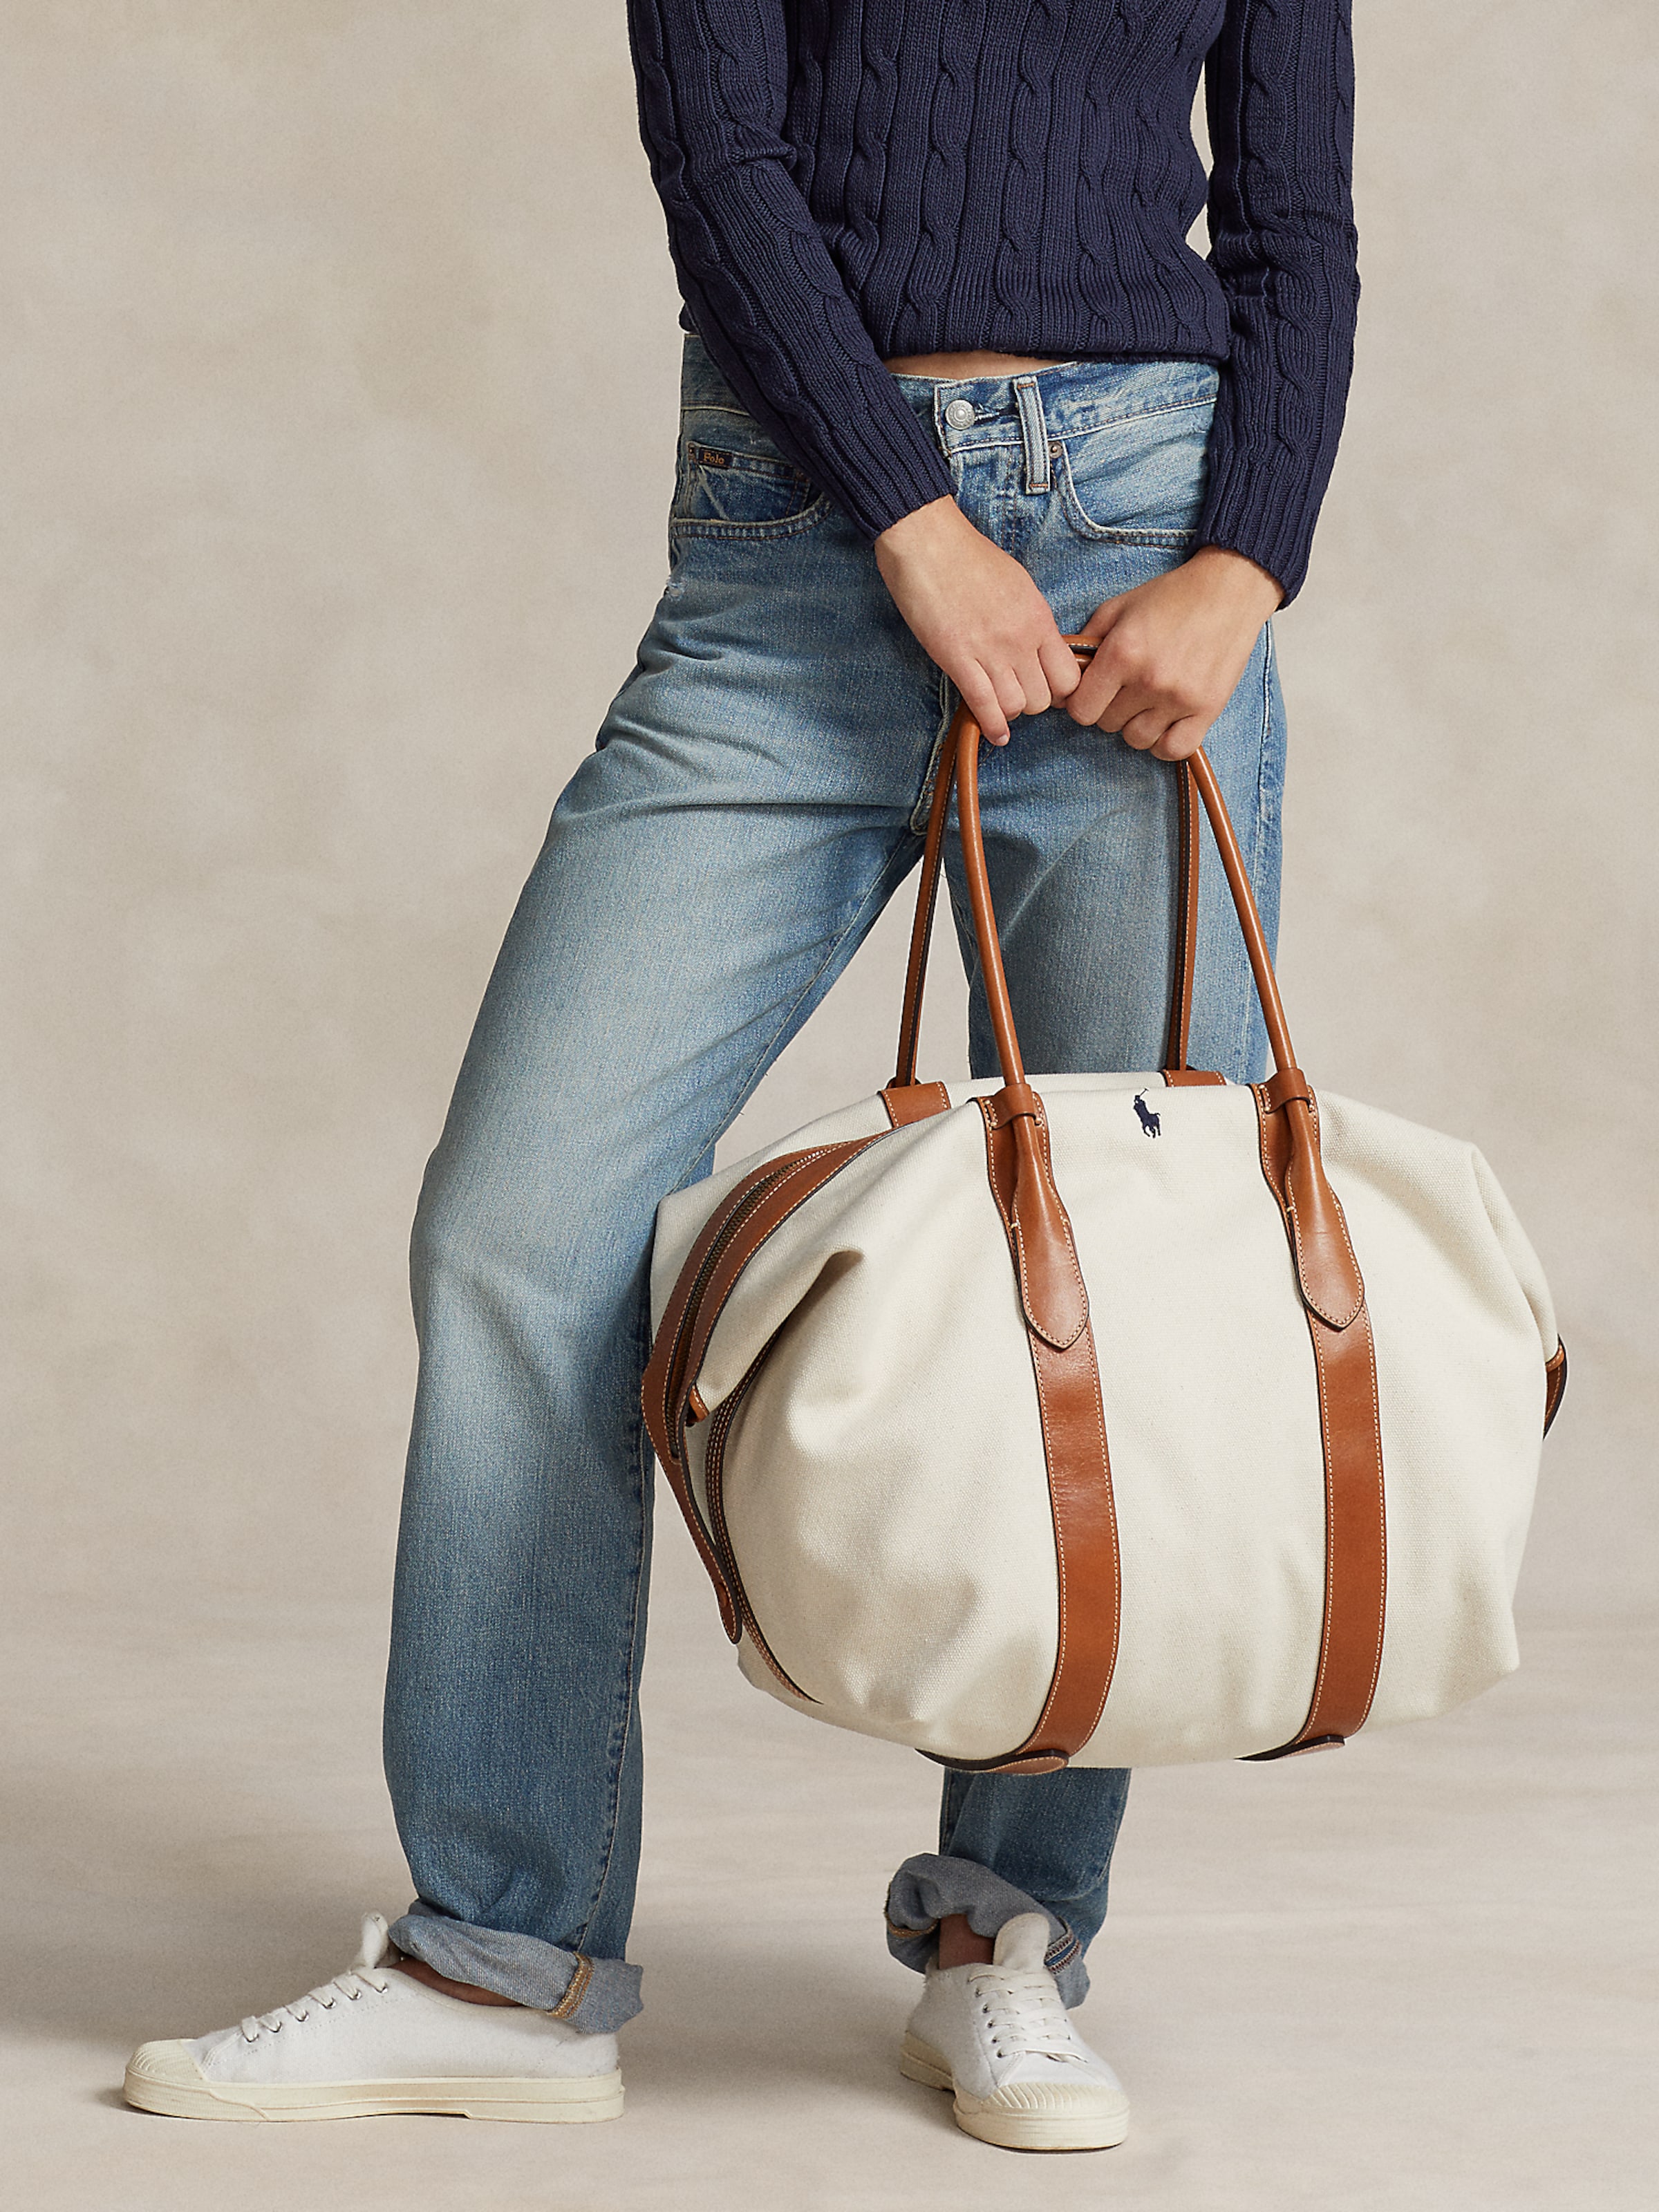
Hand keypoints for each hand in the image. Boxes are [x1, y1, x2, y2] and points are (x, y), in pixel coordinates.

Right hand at [874, 497, 1081, 743]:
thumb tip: (1040, 648)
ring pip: (1017, 707)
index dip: (1060, 691)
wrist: (928, 540)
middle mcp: (1020, 638)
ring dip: (1010, 712)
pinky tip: (995, 734)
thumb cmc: (969, 557)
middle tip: (1019, 694)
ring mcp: (989, 650)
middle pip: (1044, 698)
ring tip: (1001, 704)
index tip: (1047, 689)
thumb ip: (1032, 620)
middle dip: (1033, 703)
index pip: (1068, 675)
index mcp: (1038, 617)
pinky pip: (984, 705)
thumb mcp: (1018, 584)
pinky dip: (992, 726)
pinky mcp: (956, 657)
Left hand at [1065, 546, 1283, 760]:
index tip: (1094, 691)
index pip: (1082, 711)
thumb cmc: (1170, 596)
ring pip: (1138, 739)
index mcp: (1122, 653)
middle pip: (1108, 724)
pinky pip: (1173, 749)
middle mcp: (1150, 680)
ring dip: (1137, 724)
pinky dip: (1165, 742)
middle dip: (1111, 708)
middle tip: (1127, 687)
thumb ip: (1085, 642)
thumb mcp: (1117, 608)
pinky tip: (1166, 721)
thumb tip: (1063, 677)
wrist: (1229, 589)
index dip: (1082, 703)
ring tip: (1148, 700)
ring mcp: (1180, 698)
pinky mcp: (1207, 709)